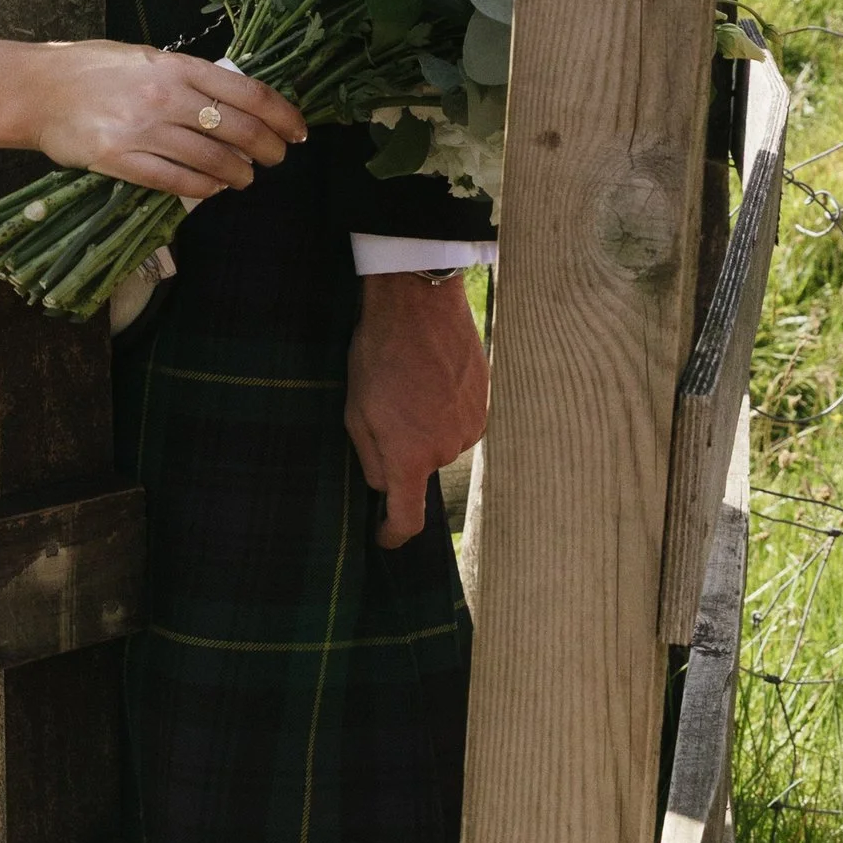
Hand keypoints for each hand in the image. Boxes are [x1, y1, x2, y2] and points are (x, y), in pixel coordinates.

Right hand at [30, 46, 302, 198]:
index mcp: (176, 67)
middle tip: (277, 158)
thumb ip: (187, 76)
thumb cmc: (91, 67)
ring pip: (212, 162)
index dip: (282, 115)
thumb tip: (231, 98)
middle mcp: (166, 98)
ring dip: (238, 174)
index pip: (249, 93)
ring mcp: (144, 131)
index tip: (298, 130)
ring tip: (244, 178)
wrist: (36, 89)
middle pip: (239, 130)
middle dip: (268, 149)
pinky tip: (212, 189)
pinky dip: (202, 189)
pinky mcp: (122, 161)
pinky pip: (176, 182)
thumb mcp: (145, 58)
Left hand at [345, 270, 487, 548]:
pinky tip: (430, 377)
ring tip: (410, 384)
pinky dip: (444, 408)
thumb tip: (384, 486)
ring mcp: (473, 426)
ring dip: (426, 425)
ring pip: (441, 442)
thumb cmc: (379, 355)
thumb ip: (370, 458)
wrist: (419, 303)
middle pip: (422, 468)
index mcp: (411, 456)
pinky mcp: (486, 403)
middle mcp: (448, 449)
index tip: (385, 538)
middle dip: (403, 449)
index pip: (408, 517)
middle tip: (387, 407)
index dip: (394, 535)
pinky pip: (460, 420)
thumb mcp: (356, 410)